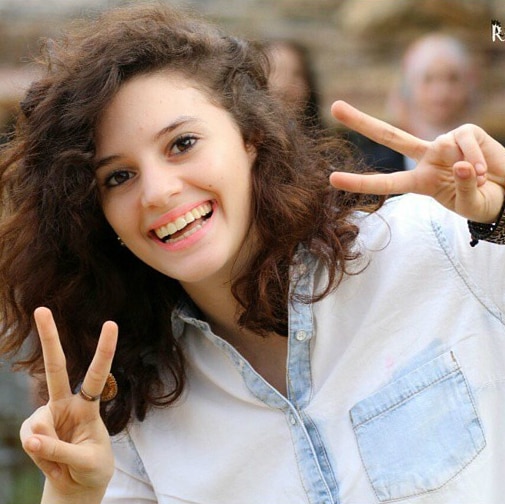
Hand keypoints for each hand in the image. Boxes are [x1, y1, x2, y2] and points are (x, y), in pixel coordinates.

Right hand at [20, 307, 117, 503]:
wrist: (79, 485)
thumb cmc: (92, 467)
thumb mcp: (87, 462)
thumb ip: (60, 450)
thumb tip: (30, 439)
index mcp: (90, 405)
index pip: (98, 373)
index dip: (104, 350)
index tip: (111, 323)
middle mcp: (68, 403)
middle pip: (57, 368)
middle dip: (49, 339)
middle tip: (41, 309)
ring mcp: (49, 414)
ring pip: (39, 423)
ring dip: (48, 448)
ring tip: (63, 460)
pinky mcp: (34, 429)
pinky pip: (31, 439)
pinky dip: (40, 454)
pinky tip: (49, 459)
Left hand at [330, 100, 504, 222]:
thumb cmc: (484, 200)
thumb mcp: (471, 203)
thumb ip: (465, 188)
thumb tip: (462, 165)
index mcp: (420, 182)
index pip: (386, 182)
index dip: (360, 181)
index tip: (332, 179)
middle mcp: (426, 158)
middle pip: (390, 136)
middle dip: (362, 122)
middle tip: (334, 106)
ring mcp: (444, 143)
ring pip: (442, 145)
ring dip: (468, 169)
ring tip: (482, 180)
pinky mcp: (465, 131)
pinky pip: (464, 141)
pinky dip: (477, 158)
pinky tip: (486, 169)